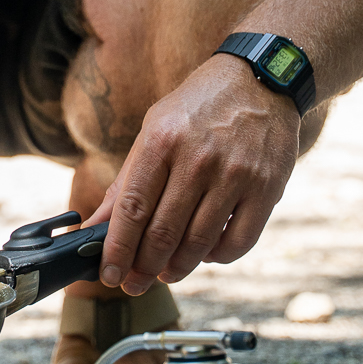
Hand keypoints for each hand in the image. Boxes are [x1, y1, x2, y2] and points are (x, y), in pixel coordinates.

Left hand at [85, 58, 299, 291]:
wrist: (262, 79)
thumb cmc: (199, 108)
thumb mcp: (155, 130)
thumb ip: (127, 181)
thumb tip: (95, 226)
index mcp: (162, 140)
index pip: (132, 209)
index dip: (117, 249)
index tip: (109, 274)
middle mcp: (198, 158)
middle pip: (163, 232)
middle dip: (143, 268)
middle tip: (135, 283)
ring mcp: (236, 175)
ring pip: (199, 243)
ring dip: (177, 268)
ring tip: (166, 272)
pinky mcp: (267, 188)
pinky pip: (238, 243)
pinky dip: (217, 258)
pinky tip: (205, 253)